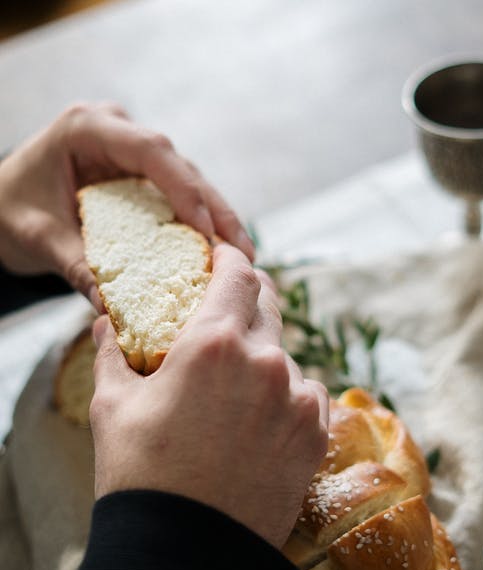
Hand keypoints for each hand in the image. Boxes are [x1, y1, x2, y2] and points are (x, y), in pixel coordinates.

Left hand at [0, 102, 253, 308]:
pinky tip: (219, 250)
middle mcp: (116, 133)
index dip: (185, 187)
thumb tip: (111, 310)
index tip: (208, 228)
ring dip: (215, 216)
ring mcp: (130, 152)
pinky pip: (176, 194)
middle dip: (215, 208)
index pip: (150, 150)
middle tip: (242, 251)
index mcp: (87, 128)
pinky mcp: (138, 175)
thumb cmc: (11, 209)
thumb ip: (74, 267)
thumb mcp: (38, 238)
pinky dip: (197, 222)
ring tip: (242, 255)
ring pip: (186, 179)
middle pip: (179, 166)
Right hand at [90, 244, 328, 548]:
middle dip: (248, 302)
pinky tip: (259, 420)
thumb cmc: (143, 477)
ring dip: (265, 359)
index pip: (238, 272)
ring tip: (235, 391)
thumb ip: (112, 352)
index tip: (222, 259)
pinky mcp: (316, 434)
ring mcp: (298, 399)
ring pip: (287, 355)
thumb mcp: (114, 407)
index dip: (230, 259)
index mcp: (216, 342)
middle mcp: (267, 362)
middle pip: (269, 305)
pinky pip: (308, 394)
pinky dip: (287, 395)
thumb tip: (106, 323)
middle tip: (227, 318)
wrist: (187, 554)